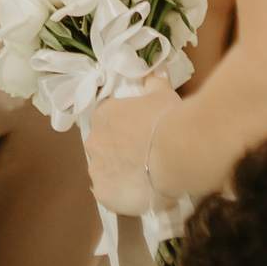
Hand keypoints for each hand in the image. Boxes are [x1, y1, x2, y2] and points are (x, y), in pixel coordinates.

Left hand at [85, 75, 180, 216]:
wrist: (173, 151)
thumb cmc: (165, 118)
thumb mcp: (161, 93)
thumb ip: (154, 82)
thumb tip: (156, 68)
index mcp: (103, 116)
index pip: (106, 125)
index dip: (123, 134)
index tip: (139, 139)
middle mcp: (93, 141)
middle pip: (103, 150)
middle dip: (120, 155)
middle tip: (143, 160)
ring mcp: (96, 169)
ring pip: (105, 174)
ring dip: (120, 177)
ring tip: (144, 181)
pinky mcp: (103, 195)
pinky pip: (110, 196)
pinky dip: (122, 197)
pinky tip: (139, 194)